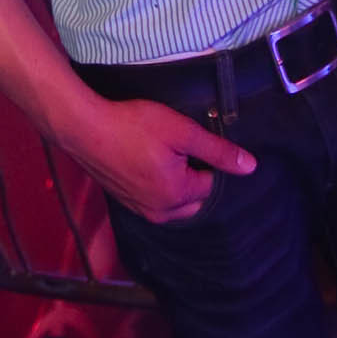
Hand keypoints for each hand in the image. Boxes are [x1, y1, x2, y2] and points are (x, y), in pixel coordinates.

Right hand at [62, 93, 256, 223]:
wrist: (86, 129)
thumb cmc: (134, 125)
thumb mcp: (182, 131)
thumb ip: (217, 151)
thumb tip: (250, 167)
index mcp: (176, 196)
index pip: (211, 184)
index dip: (208, 160)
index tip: (195, 140)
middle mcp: (159, 212)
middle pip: (195, 199)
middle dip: (196, 177)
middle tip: (183, 146)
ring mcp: (139, 209)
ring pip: (175, 202)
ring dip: (178, 183)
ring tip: (167, 152)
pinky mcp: (125, 201)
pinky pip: (154, 201)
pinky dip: (160, 186)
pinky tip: (150, 161)